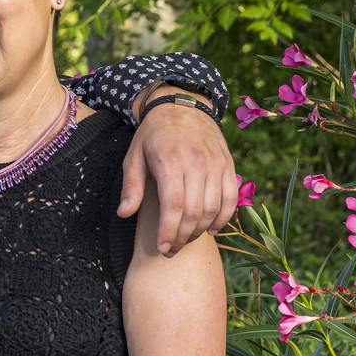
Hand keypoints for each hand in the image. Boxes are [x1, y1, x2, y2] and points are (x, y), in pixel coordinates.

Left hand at [119, 94, 237, 253]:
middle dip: (182, 237)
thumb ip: (131, 186)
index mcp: (170, 161)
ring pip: (213, 208)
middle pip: (194, 211)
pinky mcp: (228, 165)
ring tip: (186, 239)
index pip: (173, 205)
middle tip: (171, 249)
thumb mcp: (134, 156)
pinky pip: (231, 198)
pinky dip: (223, 218)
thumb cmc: (154, 135)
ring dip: (200, 231)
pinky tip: (210, 229)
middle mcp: (197, 162)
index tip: (162, 247)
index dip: (169, 231)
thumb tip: (124, 214)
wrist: (182, 106)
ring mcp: (215, 164)